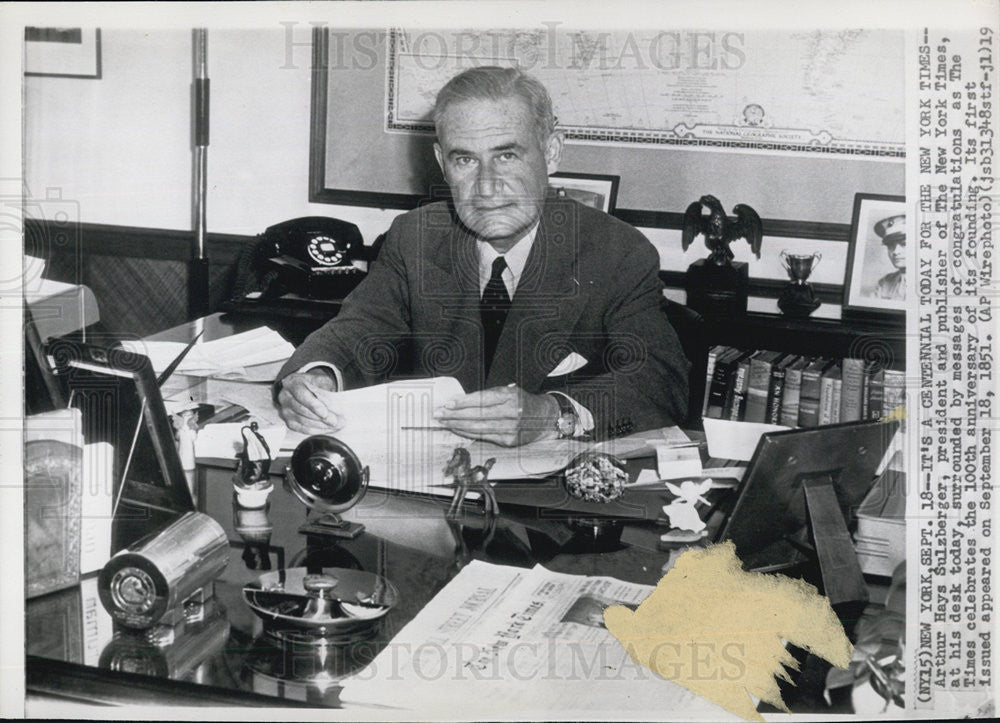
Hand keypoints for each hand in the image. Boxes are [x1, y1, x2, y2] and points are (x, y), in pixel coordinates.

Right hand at [276, 369, 344, 434]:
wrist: (306, 388)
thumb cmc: (314, 384)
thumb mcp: (321, 380)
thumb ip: (326, 389)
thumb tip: (334, 405)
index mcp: (293, 383)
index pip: (302, 395)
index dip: (313, 405)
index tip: (325, 413)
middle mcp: (285, 397)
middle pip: (303, 410)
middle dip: (322, 418)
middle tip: (337, 421)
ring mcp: (285, 410)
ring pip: (304, 421)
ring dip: (321, 425)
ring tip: (336, 425)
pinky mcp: (288, 421)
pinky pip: (303, 429)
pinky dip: (317, 430)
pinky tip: (327, 429)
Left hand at [433, 385, 559, 446]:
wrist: (544, 416)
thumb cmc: (522, 402)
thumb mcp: (509, 391)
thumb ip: (488, 396)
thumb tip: (460, 402)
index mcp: (511, 396)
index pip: (482, 400)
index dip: (463, 402)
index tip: (448, 403)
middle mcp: (511, 413)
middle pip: (477, 415)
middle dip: (455, 415)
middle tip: (439, 414)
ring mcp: (511, 429)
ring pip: (478, 428)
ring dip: (458, 426)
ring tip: (444, 422)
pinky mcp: (509, 441)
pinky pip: (484, 437)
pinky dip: (469, 433)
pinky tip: (458, 430)